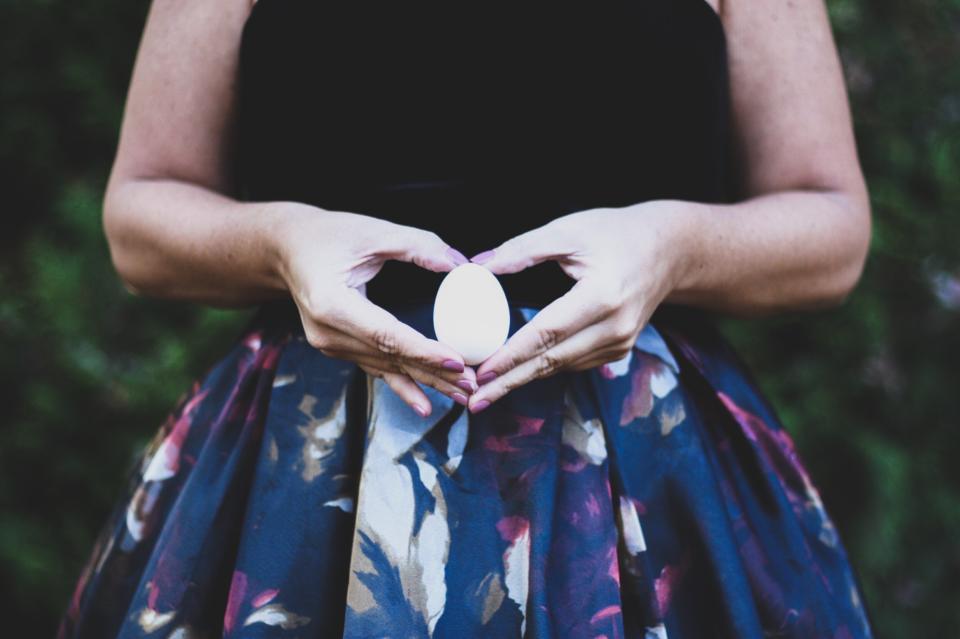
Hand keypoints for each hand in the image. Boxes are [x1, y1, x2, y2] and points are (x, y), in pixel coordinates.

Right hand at [272, 205, 478, 416]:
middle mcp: (327, 332)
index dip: (424, 351)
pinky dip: (404, 385)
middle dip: (435, 374)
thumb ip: (417, 245)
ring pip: (387, 368)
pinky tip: (426, 405)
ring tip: (463, 394)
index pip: (387, 335)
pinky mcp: (337, 348)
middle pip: (390, 359)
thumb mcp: (372, 231)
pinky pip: (376, 369)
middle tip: (472, 385)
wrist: (286, 248)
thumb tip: (459, 263)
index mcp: (331, 304)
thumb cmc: (327, 235)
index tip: (458, 361)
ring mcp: (330, 345)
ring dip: (426, 382)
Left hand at [465, 202, 691, 412]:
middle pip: (552, 361)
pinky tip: (517, 375)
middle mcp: (615, 326)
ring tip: (486, 392)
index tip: (481, 372)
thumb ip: (522, 249)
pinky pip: (574, 363)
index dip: (511, 355)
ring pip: (561, 366)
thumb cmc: (616, 233)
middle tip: (474, 400)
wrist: (669, 249)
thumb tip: (480, 266)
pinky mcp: (620, 348)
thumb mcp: (568, 230)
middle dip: (509, 382)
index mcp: (603, 295)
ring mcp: (621, 342)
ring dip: (522, 379)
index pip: (547, 333)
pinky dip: (544, 368)